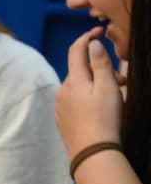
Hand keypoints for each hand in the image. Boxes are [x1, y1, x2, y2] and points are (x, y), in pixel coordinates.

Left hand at [57, 27, 126, 155]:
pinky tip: (103, 108)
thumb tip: (92, 44)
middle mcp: (62, 91)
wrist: (92, 153)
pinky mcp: (64, 119)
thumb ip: (100, 64)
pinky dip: (90, 97)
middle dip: (102, 68)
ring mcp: (61, 106)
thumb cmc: (104, 119)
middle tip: (123, 80)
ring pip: (80, 85)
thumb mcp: (108, 87)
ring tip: (117, 96)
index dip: (87, 37)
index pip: (76, 50)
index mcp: (73, 80)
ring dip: (98, 84)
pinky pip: (77, 100)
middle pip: (81, 69)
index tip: (99, 30)